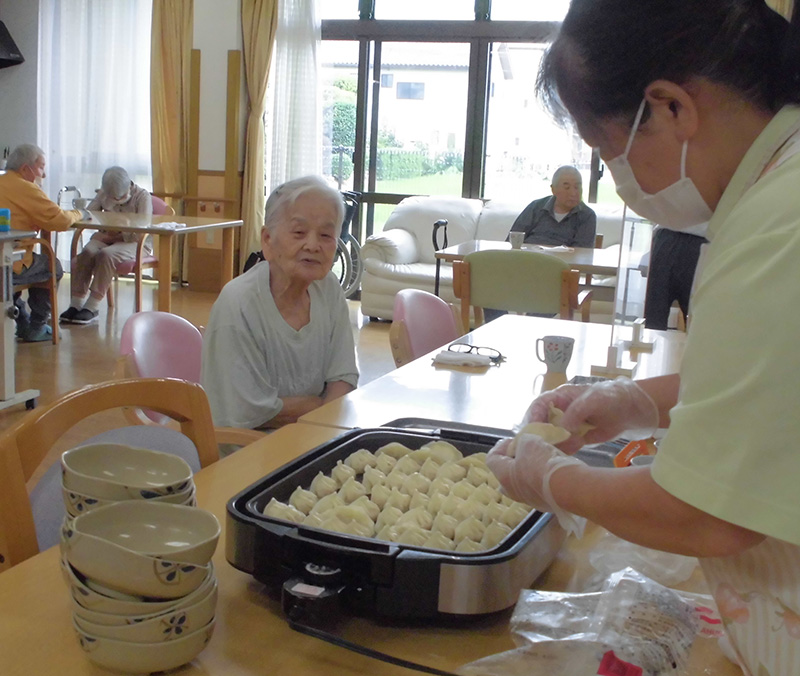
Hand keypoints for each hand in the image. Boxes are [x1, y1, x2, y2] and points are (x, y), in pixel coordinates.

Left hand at [486, 433, 585, 536]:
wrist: (570, 487)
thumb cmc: (543, 463)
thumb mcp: (529, 442)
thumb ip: (522, 442)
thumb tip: (523, 446)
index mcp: (503, 476)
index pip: (491, 459)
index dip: (500, 446)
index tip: (513, 440)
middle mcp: (512, 491)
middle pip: (505, 474)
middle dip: (513, 462)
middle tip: (524, 452)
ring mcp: (530, 500)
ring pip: (523, 482)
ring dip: (529, 469)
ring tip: (541, 458)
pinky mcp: (546, 504)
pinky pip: (539, 488)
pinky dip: (542, 478)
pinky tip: (552, 469)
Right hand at [523, 378, 658, 452]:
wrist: (636, 410)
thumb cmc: (613, 397)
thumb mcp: (595, 400)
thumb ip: (577, 412)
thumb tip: (561, 429)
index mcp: (561, 397)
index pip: (540, 405)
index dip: (533, 417)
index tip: (531, 432)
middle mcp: (561, 411)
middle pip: (541, 423)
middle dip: (538, 435)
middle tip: (536, 450)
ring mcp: (569, 425)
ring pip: (551, 436)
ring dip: (549, 446)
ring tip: (548, 458)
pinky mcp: (578, 438)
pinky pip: (565, 446)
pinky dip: (562, 453)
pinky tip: (562, 460)